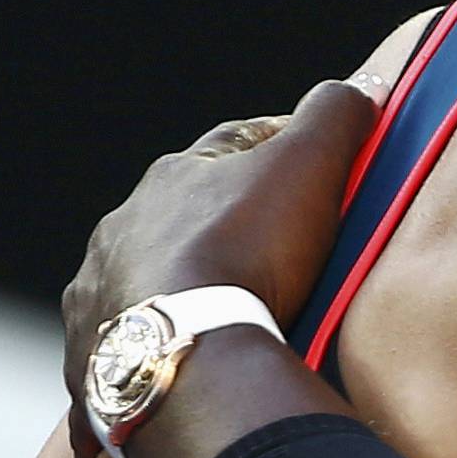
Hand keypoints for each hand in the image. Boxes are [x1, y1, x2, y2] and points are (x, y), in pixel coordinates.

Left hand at [61, 75, 386, 457]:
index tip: (319, 170)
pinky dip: (154, 358)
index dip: (280, 150)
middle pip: (184, 219)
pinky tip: (181, 373)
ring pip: (146, 286)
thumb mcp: (308, 165)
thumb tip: (365, 84)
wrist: (189, 358)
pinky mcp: (91, 367)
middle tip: (277, 254)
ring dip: (178, 293)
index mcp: (168, 180)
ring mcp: (98, 303)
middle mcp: (120, 234)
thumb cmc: (248, 253)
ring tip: (225, 319)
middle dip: (224, 228)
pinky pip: (126, 357)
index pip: (232, 147)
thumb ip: (335, 115)